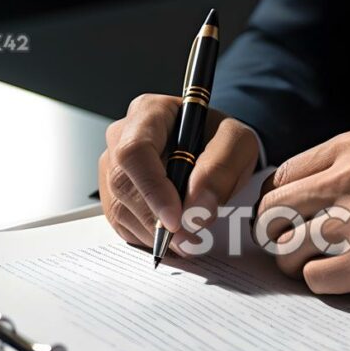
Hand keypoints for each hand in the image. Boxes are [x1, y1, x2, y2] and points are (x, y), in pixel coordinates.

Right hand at [99, 94, 258, 251]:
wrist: (212, 150)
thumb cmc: (220, 139)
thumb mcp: (237, 143)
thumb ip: (222, 169)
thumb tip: (198, 207)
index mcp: (149, 112)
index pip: (135, 151)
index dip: (152, 189)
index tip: (176, 219)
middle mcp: (122, 136)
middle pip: (123, 184)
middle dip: (157, 219)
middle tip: (190, 238)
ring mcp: (112, 166)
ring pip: (120, 209)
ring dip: (155, 233)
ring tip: (189, 237)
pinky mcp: (113, 194)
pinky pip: (122, 224)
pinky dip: (149, 238)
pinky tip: (174, 233)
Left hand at [255, 131, 349, 303]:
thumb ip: (338, 170)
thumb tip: (281, 200)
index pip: (280, 178)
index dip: (280, 206)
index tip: (293, 223)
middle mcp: (349, 178)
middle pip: (271, 213)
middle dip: (279, 235)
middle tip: (300, 248)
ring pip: (285, 249)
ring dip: (299, 263)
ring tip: (326, 264)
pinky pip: (312, 278)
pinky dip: (324, 283)